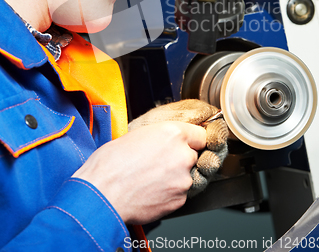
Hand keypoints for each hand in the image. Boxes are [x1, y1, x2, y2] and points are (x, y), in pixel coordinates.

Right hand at [73, 121, 205, 223]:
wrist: (102, 193)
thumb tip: (167, 140)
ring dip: (175, 176)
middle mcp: (182, 155)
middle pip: (194, 155)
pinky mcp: (178, 200)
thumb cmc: (111, 163)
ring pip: (187, 175)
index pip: (201, 134)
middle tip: (160, 162)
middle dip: (181, 158)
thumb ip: (160, 136)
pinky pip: (180, 193)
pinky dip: (169, 192)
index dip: (192, 139)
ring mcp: (183, 180)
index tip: (188, 143)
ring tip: (151, 178)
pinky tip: (151, 189)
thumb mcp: (137, 134)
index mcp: (172, 133)